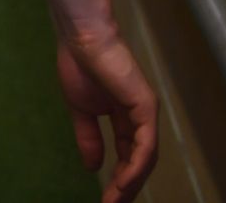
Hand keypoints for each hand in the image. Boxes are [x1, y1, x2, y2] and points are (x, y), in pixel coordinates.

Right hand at [56, 30, 157, 202]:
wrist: (82, 39)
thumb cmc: (80, 65)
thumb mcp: (81, 110)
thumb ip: (89, 138)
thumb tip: (93, 168)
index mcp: (125, 116)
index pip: (129, 155)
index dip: (119, 179)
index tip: (106, 200)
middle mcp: (140, 117)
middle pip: (140, 161)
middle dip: (127, 187)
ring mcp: (145, 112)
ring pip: (145, 157)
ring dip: (131, 183)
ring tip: (116, 201)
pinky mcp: (146, 106)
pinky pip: (145, 144)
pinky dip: (136, 166)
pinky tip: (124, 182)